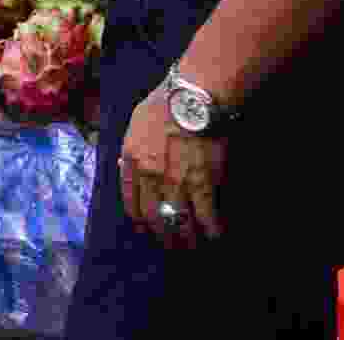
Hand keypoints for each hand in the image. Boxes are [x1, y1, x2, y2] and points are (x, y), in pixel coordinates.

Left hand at [119, 82, 226, 247]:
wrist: (192, 98)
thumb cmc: (164, 103)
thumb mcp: (134, 124)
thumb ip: (131, 149)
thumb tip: (128, 166)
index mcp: (132, 161)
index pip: (131, 203)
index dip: (140, 220)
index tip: (147, 228)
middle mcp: (150, 177)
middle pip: (154, 218)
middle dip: (163, 236)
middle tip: (172, 244)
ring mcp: (176, 183)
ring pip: (179, 223)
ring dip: (187, 239)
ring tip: (193, 246)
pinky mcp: (203, 184)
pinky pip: (206, 217)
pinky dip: (212, 230)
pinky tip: (216, 235)